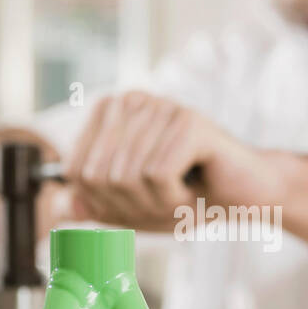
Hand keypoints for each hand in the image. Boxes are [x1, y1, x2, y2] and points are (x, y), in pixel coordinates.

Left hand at [57, 91, 279, 232]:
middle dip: (132, 206)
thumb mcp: (132, 208)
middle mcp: (132, 101)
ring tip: (184, 194)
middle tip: (167, 200)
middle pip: (100, 177)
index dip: (105, 203)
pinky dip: (175, 198)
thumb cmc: (191, 196)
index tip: (141, 200)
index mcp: (111, 113)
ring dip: (157, 204)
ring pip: (128, 178)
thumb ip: (95, 205)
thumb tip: (60, 207)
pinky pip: (157, 175)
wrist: (247, 196)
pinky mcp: (188, 122)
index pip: (77, 172)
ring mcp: (160, 107)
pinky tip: (195, 189)